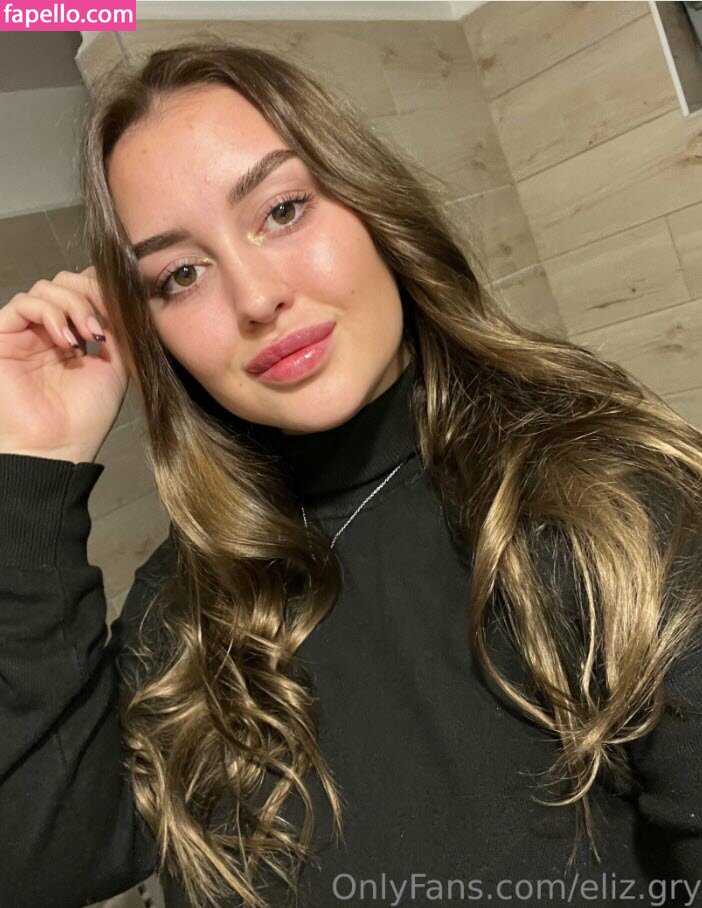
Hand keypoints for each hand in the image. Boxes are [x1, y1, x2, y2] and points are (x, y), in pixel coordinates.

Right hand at [0, 266, 129, 463]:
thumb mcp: (117, 366)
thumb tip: (125, 297)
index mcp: (75, 335)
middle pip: (66, 281)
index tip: (124, 311)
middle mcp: (49, 330)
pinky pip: (24, 303)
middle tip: (104, 328)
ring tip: (90, 337)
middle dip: (90, 294)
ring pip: (46, 288)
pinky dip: (51, 314)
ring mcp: (26, 332)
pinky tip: (67, 341)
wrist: (58, 446)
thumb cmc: (86, 415)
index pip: (86, 290)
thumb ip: (120, 330)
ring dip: (74, 305)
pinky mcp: (3, 337)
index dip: (103, 290)